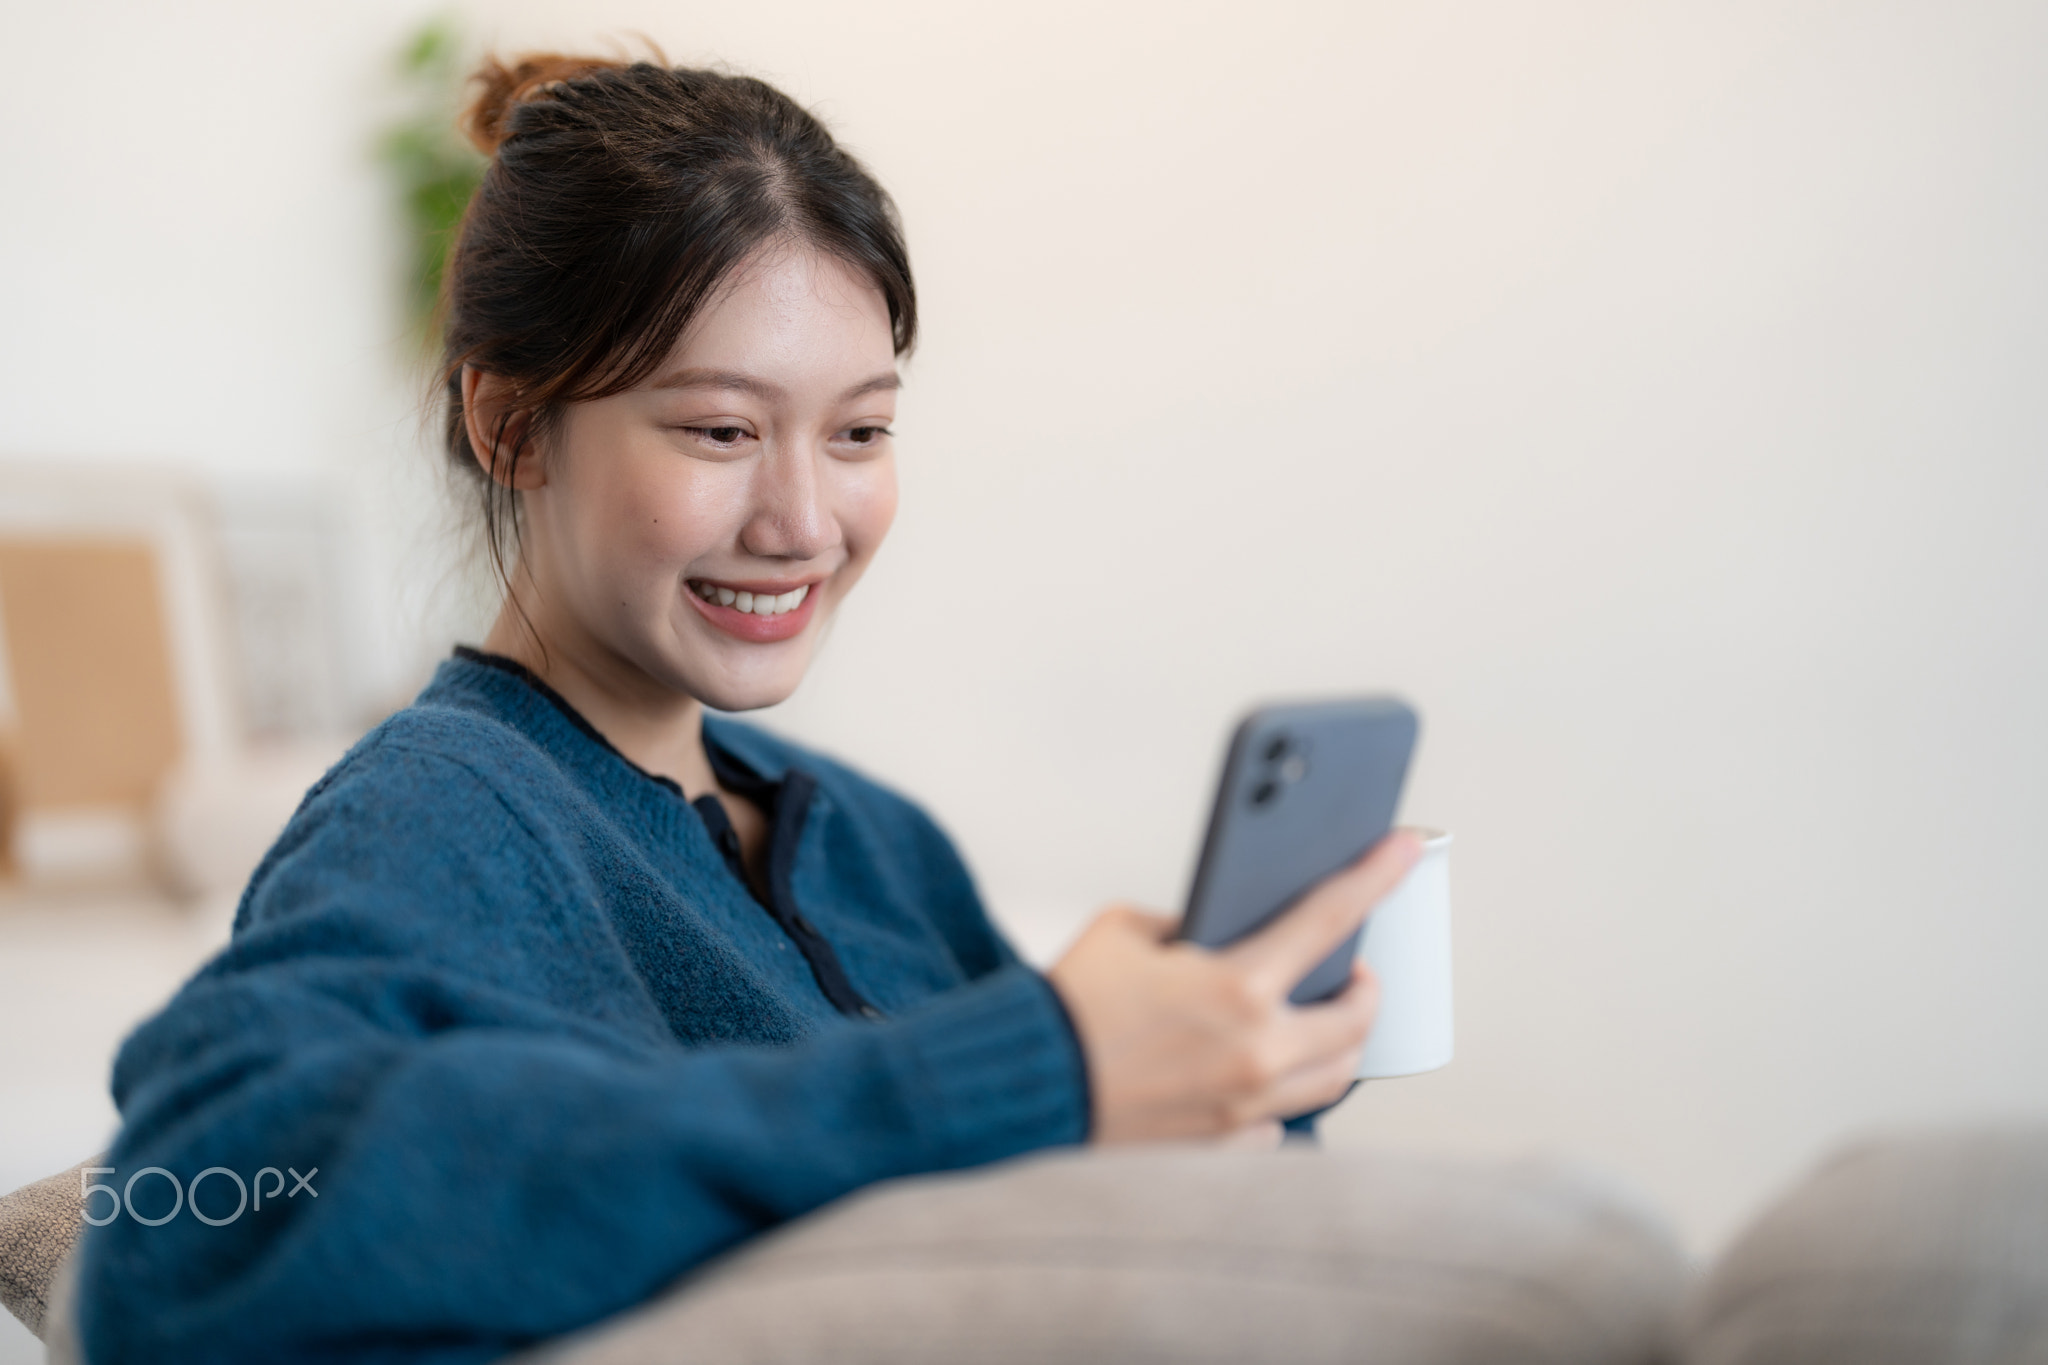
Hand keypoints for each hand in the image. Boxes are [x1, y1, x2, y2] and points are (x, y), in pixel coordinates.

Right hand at [1046, 830, 1421, 1143]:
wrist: (1025, 1086)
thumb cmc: (1067, 1005)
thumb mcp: (1124, 930)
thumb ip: (1184, 926)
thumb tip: (1213, 936)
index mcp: (1236, 986)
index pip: (1330, 919)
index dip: (1377, 877)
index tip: (1408, 849)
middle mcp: (1256, 1052)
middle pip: (1356, 1019)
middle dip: (1366, 989)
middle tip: (1356, 970)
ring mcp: (1246, 1107)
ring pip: (1333, 1079)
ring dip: (1338, 1044)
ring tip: (1322, 1020)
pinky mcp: (1224, 1147)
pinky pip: (1280, 1123)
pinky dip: (1278, 1097)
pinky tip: (1257, 1076)